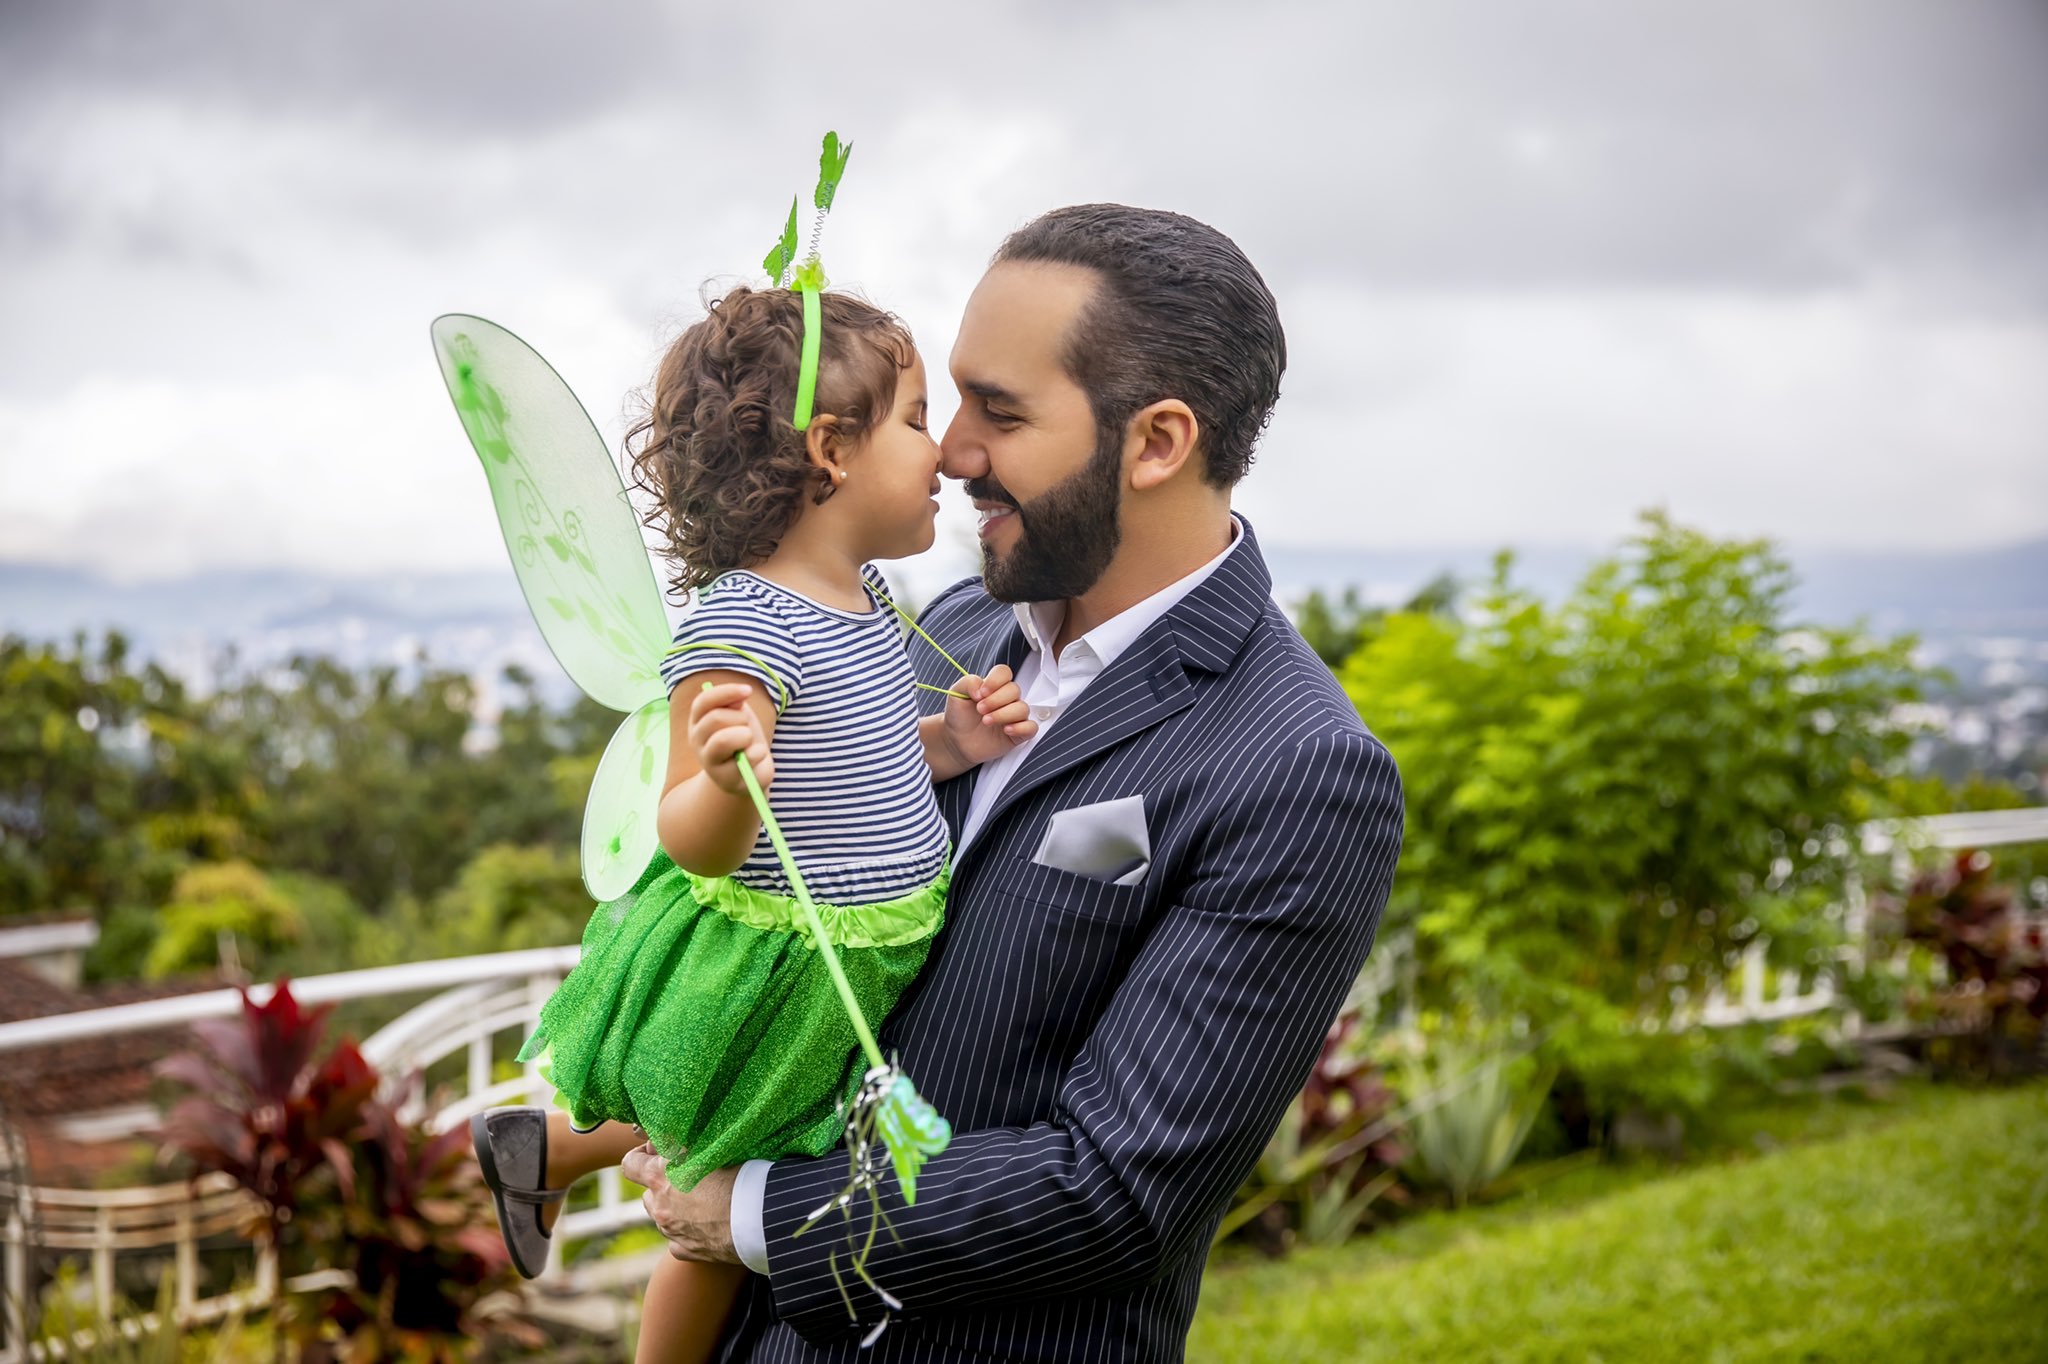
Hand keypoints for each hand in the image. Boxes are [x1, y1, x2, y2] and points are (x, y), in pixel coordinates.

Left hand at [621, 1144, 741, 1263]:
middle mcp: (659, 1206)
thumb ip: (681, 1147)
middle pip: (648, 1192)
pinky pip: (676, 1238)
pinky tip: (706, 1223)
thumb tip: (663, 1143)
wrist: (761, 1220)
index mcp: (661, 1176)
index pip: (630, 1163)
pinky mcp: (684, 1250)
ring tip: (703, 1201)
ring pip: (661, 1216)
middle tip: (689, 1177)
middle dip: (662, 1185)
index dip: (641, 1156)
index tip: (658, 1154)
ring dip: (674, 1207)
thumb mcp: (711, 1150)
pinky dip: (686, 1230)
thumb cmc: (740, 1177)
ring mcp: (670, 1231)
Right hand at [688, 681, 772, 795]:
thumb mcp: (740, 716)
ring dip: (746, 735)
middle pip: (715, 718)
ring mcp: (707, 761)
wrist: (749, 774)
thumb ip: (735, 704)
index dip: (726, 692)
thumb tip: (738, 699)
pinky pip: (746, 757)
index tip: (748, 691)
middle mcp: (696, 740)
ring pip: (723, 739)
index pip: (703, 701)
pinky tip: (755, 757)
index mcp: (698, 721)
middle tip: (746, 727)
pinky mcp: (724, 778)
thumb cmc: (743, 739)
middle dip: (740, 718)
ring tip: (749, 741)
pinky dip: (758, 752)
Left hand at [942, 663, 1036, 766]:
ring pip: (1022, 708)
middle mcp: (1007, 699)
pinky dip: (1021, 728)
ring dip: (1004, 714)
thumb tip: (981, 686)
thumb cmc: (959, 717)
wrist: (957, 741)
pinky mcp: (1019, 733)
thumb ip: (967, 683)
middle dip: (995, 700)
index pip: (1004, 672)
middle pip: (1014, 690)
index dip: (995, 680)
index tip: (981, 693)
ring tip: (986, 721)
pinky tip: (1006, 730)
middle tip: (980, 710)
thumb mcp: (956, 695)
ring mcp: (1014, 716)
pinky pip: (1031, 727)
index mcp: (994, 686)